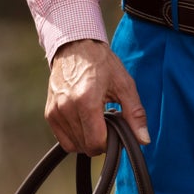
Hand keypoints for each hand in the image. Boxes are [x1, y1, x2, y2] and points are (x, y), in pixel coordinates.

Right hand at [46, 39, 149, 155]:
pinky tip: (84, 122)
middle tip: (107, 122)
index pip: (96, 142)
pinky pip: (63, 140)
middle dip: (100, 140)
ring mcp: (55, 111)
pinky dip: (76, 137)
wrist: (76, 47)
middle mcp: (67, 108)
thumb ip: (135, 114)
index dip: (110, 142)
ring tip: (95, 119)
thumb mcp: (125, 85)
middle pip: (86, 146)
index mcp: (86, 101)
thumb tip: (143, 139)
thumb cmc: (102, 64)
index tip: (115, 129)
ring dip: (88, 139)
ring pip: (74, 145)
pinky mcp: (50, 113)